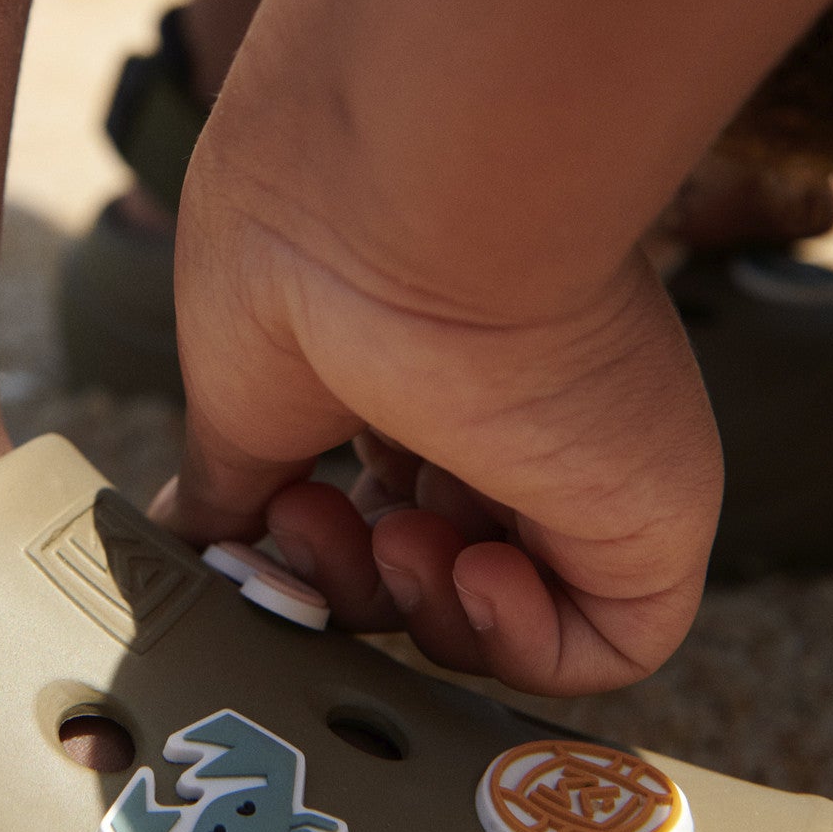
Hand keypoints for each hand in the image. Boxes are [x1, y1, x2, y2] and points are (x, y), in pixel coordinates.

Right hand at [152, 159, 722, 696]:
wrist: (410, 186)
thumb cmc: (297, 252)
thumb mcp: (232, 392)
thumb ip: (227, 485)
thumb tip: (186, 543)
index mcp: (408, 384)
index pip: (367, 511)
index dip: (309, 547)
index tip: (265, 517)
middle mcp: (497, 422)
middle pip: (422, 573)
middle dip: (347, 576)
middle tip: (311, 517)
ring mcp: (576, 470)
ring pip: (505, 616)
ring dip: (422, 610)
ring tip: (402, 529)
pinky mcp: (646, 513)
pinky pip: (609, 645)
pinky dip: (522, 645)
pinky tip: (477, 566)